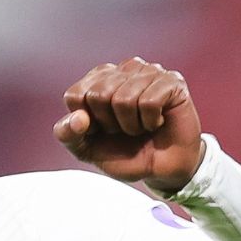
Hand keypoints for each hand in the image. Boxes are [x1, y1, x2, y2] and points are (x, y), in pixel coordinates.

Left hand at [53, 57, 203, 193]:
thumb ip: (69, 135)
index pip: (75, 95)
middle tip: (125, 130)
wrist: (162, 170)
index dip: (86, 122)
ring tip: (142, 127)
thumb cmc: (126, 154)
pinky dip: (150, 121)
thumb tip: (78, 118)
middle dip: (110, 124)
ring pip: (124, 99)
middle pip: (98, 94)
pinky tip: (157, 122)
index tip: (102, 131)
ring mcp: (148, 72)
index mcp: (97, 80)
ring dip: (132, 125)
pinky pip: (149, 102)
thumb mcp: (88, 149)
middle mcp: (122, 70)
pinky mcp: (171, 81)